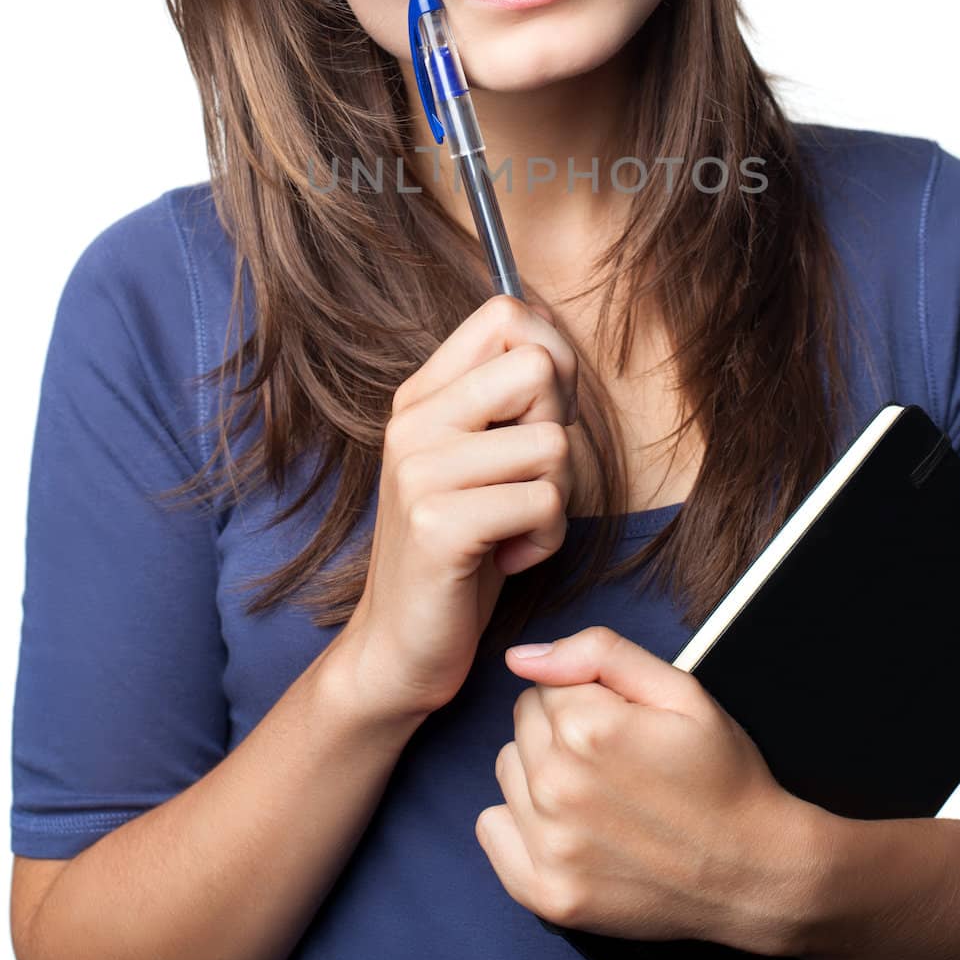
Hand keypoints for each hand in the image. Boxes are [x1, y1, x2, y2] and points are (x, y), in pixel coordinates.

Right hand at [331, 293, 578, 723]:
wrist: (398, 646)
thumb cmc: (460, 548)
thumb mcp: (476, 457)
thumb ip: (504, 398)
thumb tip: (556, 333)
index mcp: (422, 395)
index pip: (507, 312)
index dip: (553, 357)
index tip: (539, 416)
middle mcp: (414, 421)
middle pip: (540, 367)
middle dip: (561, 429)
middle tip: (525, 479)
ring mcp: (421, 470)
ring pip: (554, 444)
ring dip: (556, 499)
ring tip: (512, 527)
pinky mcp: (440, 524)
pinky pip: (544, 502)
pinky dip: (544, 540)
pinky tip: (505, 558)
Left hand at [475, 625, 819, 956]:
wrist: (755, 872)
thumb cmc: (721, 775)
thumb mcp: (681, 690)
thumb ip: (600, 653)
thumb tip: (522, 656)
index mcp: (588, 728)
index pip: (546, 684)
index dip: (587, 698)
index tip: (625, 726)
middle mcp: (558, 786)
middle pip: (523, 723)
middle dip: (562, 730)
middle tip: (616, 759)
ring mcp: (550, 847)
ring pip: (508, 770)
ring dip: (541, 773)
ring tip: (599, 793)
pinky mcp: (547, 894)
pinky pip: (491, 829)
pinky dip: (519, 824)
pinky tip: (568, 827)